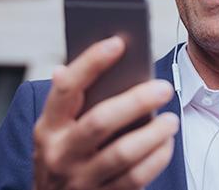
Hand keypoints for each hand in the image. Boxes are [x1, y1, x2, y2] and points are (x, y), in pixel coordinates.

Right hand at [33, 36, 178, 189]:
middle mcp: (58, 154)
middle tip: (164, 88)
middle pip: (100, 121)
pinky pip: (134, 179)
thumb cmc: (65, 155)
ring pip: (122, 153)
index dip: (91, 62)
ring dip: (153, 134)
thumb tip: (89, 61)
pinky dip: (155, 159)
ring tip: (170, 119)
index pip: (66, 88)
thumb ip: (73, 101)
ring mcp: (78, 180)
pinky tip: (166, 144)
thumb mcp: (57, 130)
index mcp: (47, 127)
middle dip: (136, 101)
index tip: (118, 42)